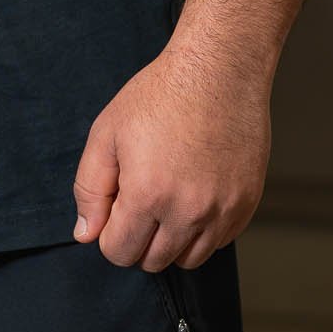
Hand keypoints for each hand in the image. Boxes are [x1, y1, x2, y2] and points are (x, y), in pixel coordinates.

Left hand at [71, 44, 269, 271]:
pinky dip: (203, 229)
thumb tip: (85, 234)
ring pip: (189, 259)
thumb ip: (90, 188)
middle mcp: (187, 212)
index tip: (117, 205)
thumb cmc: (160, 95)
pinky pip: (219, 242)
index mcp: (147, 194)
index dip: (110, 232)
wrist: (218, 70)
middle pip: (153, 261)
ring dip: (172, 238)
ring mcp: (222, 212)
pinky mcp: (246, 206)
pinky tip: (195, 190)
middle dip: (139, 237)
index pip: (119, 252)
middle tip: (142, 195)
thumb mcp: (107, 131)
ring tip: (168, 194)